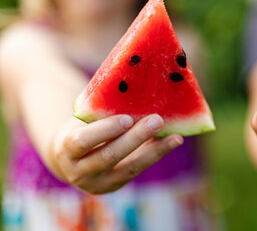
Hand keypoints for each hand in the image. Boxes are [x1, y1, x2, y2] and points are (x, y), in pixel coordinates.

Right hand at [50, 114, 182, 193]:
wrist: (68, 158)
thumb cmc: (79, 128)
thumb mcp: (82, 120)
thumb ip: (100, 110)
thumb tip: (136, 87)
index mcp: (65, 150)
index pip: (83, 141)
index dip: (106, 130)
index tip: (127, 118)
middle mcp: (79, 172)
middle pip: (110, 156)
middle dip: (136, 138)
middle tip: (157, 120)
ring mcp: (98, 183)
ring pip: (129, 168)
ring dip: (155, 151)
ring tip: (175, 137)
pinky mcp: (114, 186)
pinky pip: (137, 170)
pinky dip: (155, 155)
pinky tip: (171, 142)